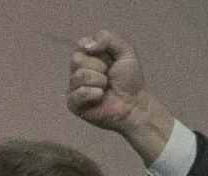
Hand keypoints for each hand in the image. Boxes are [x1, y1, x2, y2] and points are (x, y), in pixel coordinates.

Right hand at [68, 31, 177, 161]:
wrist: (134, 103)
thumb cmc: (129, 80)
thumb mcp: (125, 52)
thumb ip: (108, 39)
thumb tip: (88, 46)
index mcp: (88, 58)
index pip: (80, 44)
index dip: (93, 48)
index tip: (107, 56)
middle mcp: (77, 71)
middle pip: (77, 59)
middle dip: (99, 67)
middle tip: (108, 76)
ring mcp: (73, 88)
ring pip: (79, 76)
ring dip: (99, 81)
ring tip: (106, 88)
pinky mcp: (73, 104)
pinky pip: (79, 93)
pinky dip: (94, 94)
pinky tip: (101, 97)